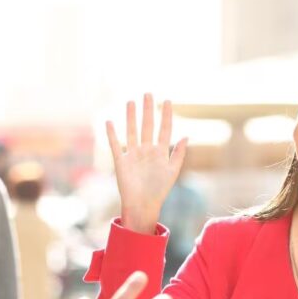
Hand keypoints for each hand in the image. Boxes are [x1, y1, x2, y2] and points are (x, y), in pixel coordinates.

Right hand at [106, 94, 187, 233]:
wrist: (143, 205)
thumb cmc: (159, 190)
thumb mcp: (173, 171)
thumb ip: (179, 154)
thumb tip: (187, 136)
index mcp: (160, 152)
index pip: (164, 129)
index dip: (166, 115)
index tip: (168, 101)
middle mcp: (146, 150)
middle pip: (147, 126)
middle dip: (148, 110)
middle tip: (148, 94)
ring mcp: (133, 154)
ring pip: (132, 131)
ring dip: (131, 117)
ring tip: (131, 102)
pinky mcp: (121, 161)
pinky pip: (115, 145)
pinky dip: (111, 134)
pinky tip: (109, 122)